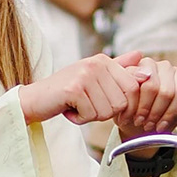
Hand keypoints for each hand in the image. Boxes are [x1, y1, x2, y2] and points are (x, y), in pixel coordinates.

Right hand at [19, 53, 176, 133]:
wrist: (35, 99)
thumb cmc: (66, 92)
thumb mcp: (95, 78)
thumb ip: (119, 68)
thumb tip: (142, 58)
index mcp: (104, 60)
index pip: (133, 88)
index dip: (125, 106)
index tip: (109, 109)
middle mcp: (96, 64)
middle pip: (122, 102)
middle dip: (106, 112)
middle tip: (88, 106)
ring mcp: (85, 75)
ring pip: (107, 111)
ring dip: (92, 116)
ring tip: (78, 107)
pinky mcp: (74, 89)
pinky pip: (91, 115)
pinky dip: (80, 119)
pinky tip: (70, 110)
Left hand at [114, 56, 176, 140]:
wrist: (140, 120)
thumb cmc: (129, 109)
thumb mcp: (119, 99)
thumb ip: (123, 81)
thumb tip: (138, 70)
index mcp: (143, 65)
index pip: (149, 84)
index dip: (144, 106)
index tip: (137, 119)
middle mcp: (161, 66)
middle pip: (165, 91)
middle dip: (155, 113)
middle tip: (147, 124)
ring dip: (169, 113)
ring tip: (158, 125)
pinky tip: (175, 115)